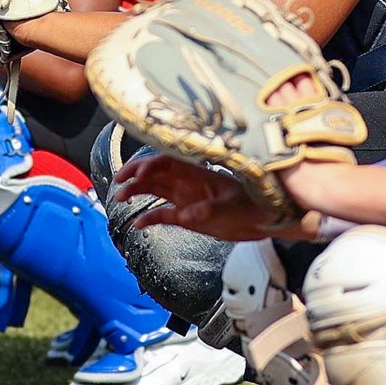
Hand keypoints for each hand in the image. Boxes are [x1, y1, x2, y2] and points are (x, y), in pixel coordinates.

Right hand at [114, 153, 308, 241]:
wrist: (267, 219)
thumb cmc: (253, 206)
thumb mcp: (230, 207)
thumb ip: (208, 210)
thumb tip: (188, 213)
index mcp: (197, 172)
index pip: (167, 161)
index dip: (150, 164)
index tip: (138, 174)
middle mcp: (188, 182)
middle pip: (155, 172)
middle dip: (135, 174)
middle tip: (118, 182)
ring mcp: (187, 198)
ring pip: (155, 189)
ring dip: (137, 191)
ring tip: (119, 198)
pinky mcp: (188, 216)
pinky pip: (164, 213)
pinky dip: (150, 217)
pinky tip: (138, 224)